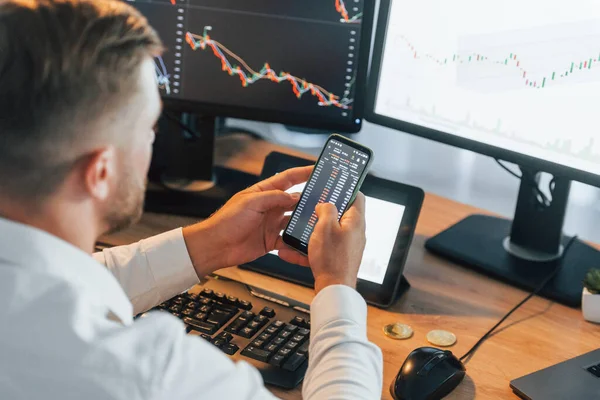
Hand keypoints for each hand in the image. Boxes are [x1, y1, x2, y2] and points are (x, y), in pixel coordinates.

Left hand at [182, 166, 311, 276]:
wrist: (216, 246)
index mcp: (264, 192)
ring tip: (318, 222)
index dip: (303, 172)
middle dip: (310, 199)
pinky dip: (296, 243)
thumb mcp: (251, 202)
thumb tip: (295, 196)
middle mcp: (270, 207)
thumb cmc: (226, 221)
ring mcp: (271, 224)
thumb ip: (274, 197)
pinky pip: (288, 241)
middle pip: (295, 200)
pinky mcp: (271, 240)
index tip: (318, 169)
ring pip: (294, 221)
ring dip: (305, 222)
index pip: (288, 179)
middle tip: (326, 199)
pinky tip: (304, 244)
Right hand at [277, 193, 366, 292]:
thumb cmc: (332, 258)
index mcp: (356, 221)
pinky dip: (309, 248)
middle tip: (312, 206)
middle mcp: (355, 233)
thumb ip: (326, 210)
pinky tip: (292, 252)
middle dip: (324, 210)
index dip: (345, 189)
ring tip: (299, 229)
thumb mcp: (325, 226)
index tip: (334, 186)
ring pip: (329, 232)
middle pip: (341, 214)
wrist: (334, 289)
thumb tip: (325, 205)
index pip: (357, 196)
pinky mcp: (339, 258)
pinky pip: (323, 248)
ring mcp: (347, 246)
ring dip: (313, 230)